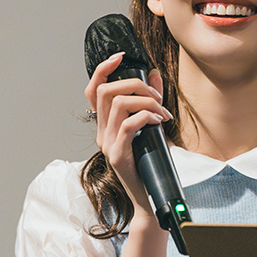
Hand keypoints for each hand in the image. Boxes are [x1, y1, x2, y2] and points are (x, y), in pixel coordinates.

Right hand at [84, 52, 171, 214]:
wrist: (149, 200)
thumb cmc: (150, 166)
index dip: (102, 69)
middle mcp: (101, 133)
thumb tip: (155, 75)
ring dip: (146, 101)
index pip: (93, 90)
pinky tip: (159, 122)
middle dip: (136, 85)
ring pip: (119, 104)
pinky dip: (147, 117)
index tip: (119, 57)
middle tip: (157, 97)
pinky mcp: (118, 156)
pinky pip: (129, 125)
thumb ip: (150, 103)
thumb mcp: (151, 129)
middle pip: (107, 91)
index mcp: (105, 125)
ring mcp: (107, 144)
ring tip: (162, 112)